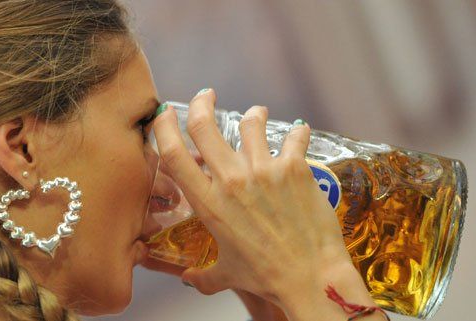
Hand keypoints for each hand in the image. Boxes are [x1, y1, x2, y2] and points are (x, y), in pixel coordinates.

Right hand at [152, 89, 367, 316]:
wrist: (311, 277)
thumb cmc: (266, 277)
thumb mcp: (227, 274)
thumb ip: (203, 276)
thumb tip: (188, 279)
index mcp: (209, 203)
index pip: (174, 155)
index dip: (164, 128)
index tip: (165, 114)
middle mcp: (232, 181)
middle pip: (204, 125)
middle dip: (202, 102)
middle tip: (206, 95)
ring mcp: (264, 170)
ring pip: (251, 122)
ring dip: (252, 115)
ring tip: (257, 115)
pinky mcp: (295, 168)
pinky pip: (294, 136)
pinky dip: (296, 132)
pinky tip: (298, 133)